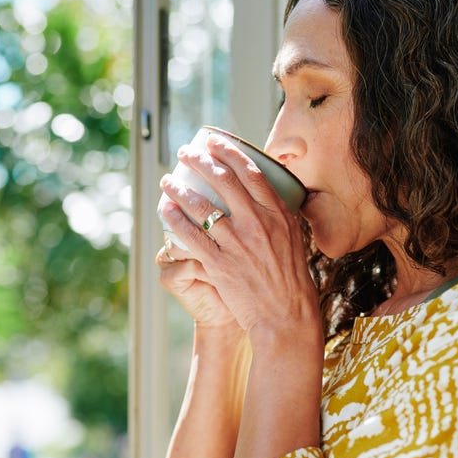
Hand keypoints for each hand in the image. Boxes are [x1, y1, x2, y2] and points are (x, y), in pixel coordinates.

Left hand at [158, 135, 320, 340]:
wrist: (286, 315)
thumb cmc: (290, 279)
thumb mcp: (293, 238)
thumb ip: (277, 215)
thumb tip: (264, 195)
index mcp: (278, 213)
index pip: (250, 172)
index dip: (228, 152)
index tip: (213, 142)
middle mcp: (258, 223)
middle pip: (223, 180)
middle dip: (199, 161)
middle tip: (185, 153)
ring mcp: (238, 243)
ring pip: (201, 205)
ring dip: (179, 188)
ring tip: (167, 180)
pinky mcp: (221, 264)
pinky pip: (191, 236)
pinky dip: (175, 219)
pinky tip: (165, 210)